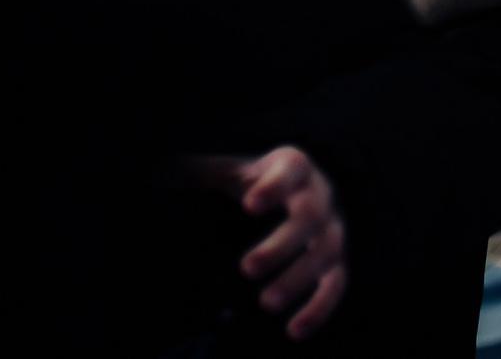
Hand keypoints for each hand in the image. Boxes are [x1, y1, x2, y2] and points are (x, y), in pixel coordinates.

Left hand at [189, 146, 347, 340]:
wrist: (314, 190)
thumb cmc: (266, 182)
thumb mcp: (238, 170)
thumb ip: (205, 171)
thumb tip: (162, 168)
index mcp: (295, 168)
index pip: (291, 170)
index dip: (274, 187)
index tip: (249, 205)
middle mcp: (320, 198)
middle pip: (310, 218)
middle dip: (280, 245)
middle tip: (247, 268)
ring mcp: (333, 230)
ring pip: (324, 254)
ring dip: (297, 280)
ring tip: (266, 303)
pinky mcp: (338, 261)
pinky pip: (336, 285)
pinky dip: (319, 309)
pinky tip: (294, 331)